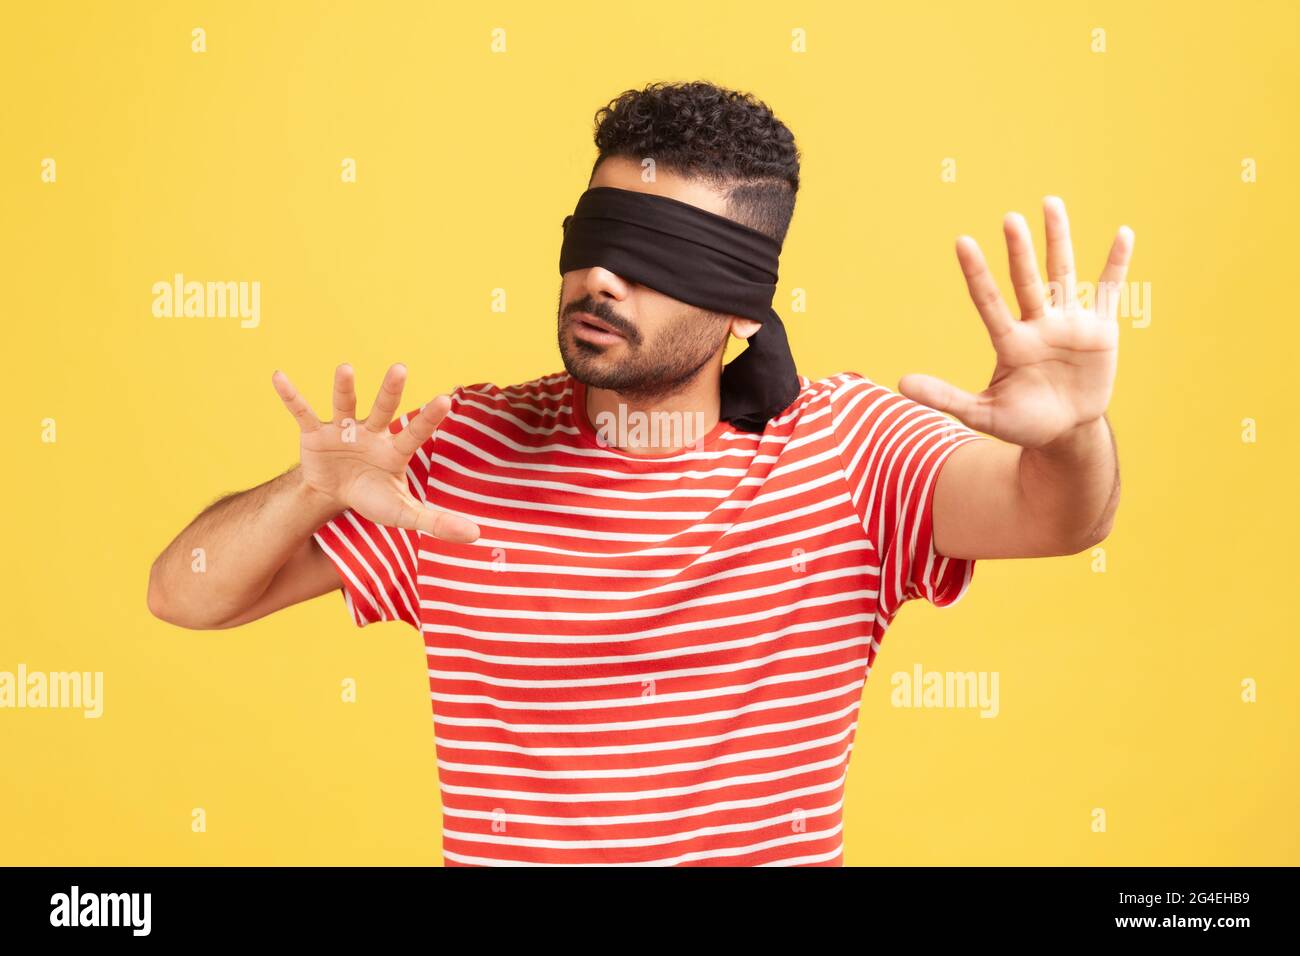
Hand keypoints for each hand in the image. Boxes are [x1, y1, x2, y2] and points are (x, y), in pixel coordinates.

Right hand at [271, 363, 479, 542]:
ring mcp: (343, 430)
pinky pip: (302, 412)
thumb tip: (477, 536)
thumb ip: (437, 521)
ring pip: (345, 405)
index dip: (428, 419)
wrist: (334, 494)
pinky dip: (291, 396)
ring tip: (345, 368)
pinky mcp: (315, 433)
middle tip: (400, 368)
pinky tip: (279, 377)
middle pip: (383, 409)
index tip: (446, 400)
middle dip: (390, 390)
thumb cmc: (374, 497)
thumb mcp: (403, 513)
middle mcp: (371, 433)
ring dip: (344, 388)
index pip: (415, 433)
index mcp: (395, 451)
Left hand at [900, 197, 1133, 448]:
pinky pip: (1110, 291)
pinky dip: (1116, 263)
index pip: (988, 301)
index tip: (962, 242)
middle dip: (1019, 250)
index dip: (977, 274)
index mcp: (1010, 343)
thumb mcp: (982, 414)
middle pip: (1026, 280)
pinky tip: (1123, 233)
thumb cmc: (1022, 422)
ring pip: (1062, 272)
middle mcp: (1037, 324)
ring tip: (1050, 202)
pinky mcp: (1100, 330)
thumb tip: (900, 384)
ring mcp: (1068, 323)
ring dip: (1058, 238)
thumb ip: (945, 397)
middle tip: (1009, 218)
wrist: (1065, 432)